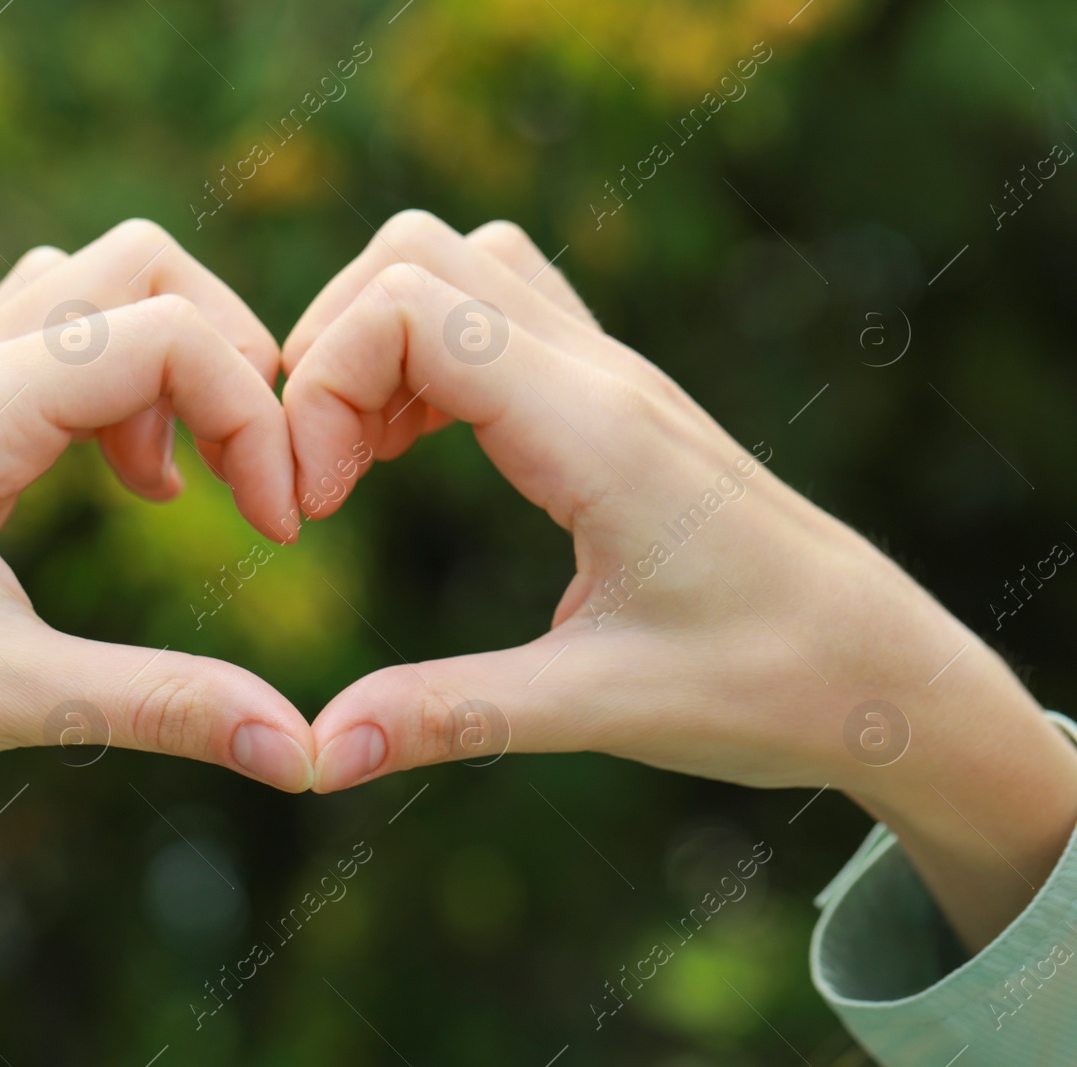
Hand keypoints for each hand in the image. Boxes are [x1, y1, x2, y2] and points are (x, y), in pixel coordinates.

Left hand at [0, 220, 314, 949]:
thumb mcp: (14, 699)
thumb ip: (166, 706)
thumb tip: (298, 752)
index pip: (167, 334)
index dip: (253, 417)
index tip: (278, 527)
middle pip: (138, 266)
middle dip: (226, 355)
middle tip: (248, 473)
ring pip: (91, 292)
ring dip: (166, 364)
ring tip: (173, 482)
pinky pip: (56, 348)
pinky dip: (121, 391)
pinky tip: (130, 487)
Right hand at [281, 210, 1076, 950]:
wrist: (880, 669)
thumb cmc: (766, 684)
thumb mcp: (598, 708)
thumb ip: (449, 716)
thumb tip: (313, 755)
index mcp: (592, 429)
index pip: (406, 306)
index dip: (320, 390)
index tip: (312, 509)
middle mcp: (598, 373)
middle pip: (412, 255)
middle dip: (328, 354)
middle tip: (323, 483)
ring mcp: (607, 373)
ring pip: (453, 266)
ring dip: (374, 346)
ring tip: (361, 465)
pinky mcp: (609, 398)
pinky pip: (491, 312)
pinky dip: (421, 359)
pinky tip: (413, 452)